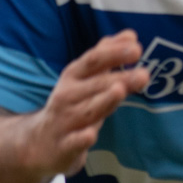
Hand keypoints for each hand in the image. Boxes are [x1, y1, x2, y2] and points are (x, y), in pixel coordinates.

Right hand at [24, 33, 150, 177]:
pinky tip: (89, 135)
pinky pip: (73, 143)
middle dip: (118, 78)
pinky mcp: (64, 147)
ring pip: (86, 111)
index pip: (93, 61)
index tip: (136, 48)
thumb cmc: (71, 105)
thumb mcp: (84, 79)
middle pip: (95, 85)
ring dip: (102, 101)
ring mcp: (64, 122)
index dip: (113, 53)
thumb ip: (107, 56)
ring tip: (120, 91)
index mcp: (73, 77)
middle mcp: (67, 96)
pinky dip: (80, 139)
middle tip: (143, 74)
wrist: (39, 142)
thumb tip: (130, 35)